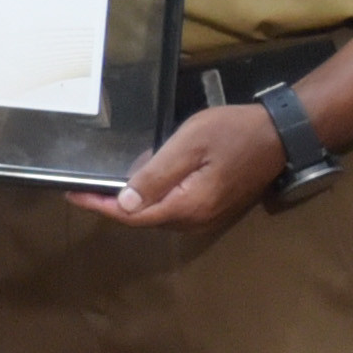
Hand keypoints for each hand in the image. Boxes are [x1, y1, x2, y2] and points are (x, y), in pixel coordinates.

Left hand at [82, 99, 283, 233]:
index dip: (100, 205)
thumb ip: (156, 175)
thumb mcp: (189, 144)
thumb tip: (124, 204)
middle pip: (143, 219)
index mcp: (187, 207)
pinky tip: (144, 178)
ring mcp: (206, 217)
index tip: (73, 194)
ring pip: (157, 214)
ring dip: (132, 201)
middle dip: (112, 204)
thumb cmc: (233, 132)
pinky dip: (152, 196)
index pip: (132, 215)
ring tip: (107, 182)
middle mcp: (194, 220)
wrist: (279, 136)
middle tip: (86, 186)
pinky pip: (173, 207)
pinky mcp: (212, 207)